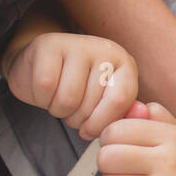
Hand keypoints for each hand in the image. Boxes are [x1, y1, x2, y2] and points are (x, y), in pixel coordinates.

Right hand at [4, 32, 138, 138]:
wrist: (40, 64)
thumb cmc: (77, 86)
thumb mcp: (104, 98)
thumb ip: (121, 111)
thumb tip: (134, 118)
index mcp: (125, 65)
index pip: (120, 100)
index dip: (101, 123)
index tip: (88, 131)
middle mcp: (106, 50)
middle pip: (89, 104)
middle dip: (75, 119)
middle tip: (70, 109)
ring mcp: (78, 45)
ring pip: (67, 98)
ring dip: (57, 110)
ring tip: (58, 100)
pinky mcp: (49, 45)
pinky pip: (45, 86)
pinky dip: (40, 98)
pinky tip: (44, 91)